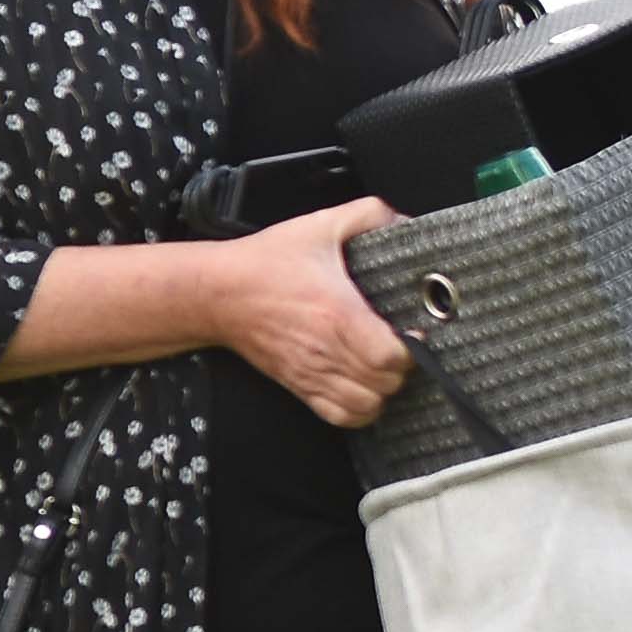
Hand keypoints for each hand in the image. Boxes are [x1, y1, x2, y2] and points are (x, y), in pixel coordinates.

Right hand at [218, 200, 414, 426]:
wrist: (218, 293)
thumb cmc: (267, 262)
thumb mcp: (320, 225)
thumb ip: (369, 214)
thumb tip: (403, 221)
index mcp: (338, 314)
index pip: (391, 356)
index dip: (412, 348)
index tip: (412, 331)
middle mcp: (327, 351)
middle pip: (386, 383)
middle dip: (402, 366)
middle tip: (400, 344)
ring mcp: (312, 373)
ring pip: (368, 405)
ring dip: (383, 389)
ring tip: (382, 367)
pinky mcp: (300, 385)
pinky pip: (342, 416)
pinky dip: (360, 409)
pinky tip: (363, 387)